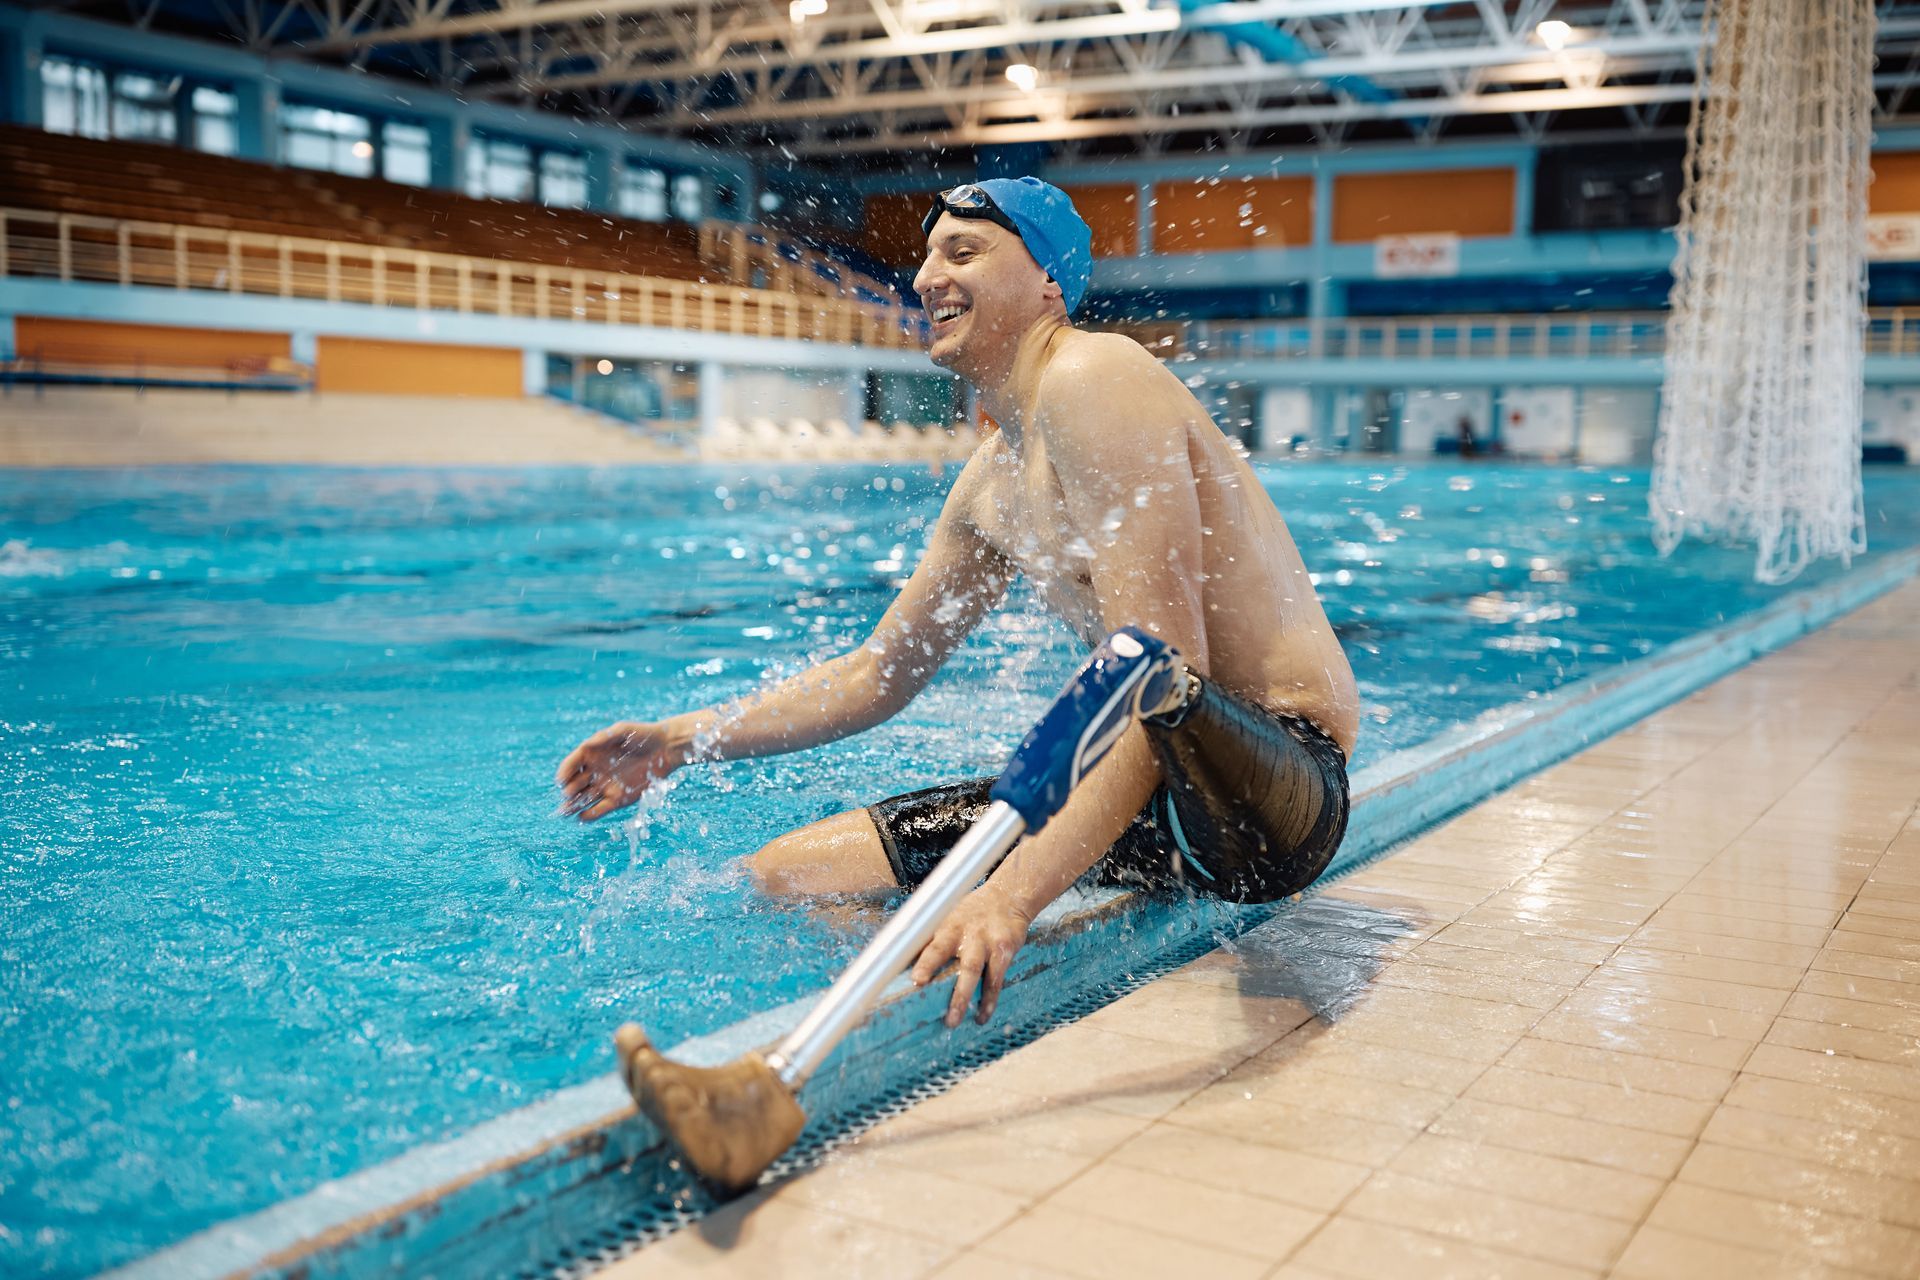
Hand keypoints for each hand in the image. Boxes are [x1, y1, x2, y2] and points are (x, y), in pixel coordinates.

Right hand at [555, 720, 683, 820]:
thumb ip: (606, 736)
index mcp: (591, 754)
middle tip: (566, 796)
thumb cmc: (643, 735)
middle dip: (568, 791)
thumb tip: (589, 744)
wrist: (666, 749)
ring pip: (584, 799)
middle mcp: (594, 771)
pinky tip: (582, 818)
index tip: (560, 780)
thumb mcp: (624, 730)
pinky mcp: (617, 799)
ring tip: (565, 813)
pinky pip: (600, 809)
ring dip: (573, 806)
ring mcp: (605, 786)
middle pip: (575, 784)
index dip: (564, 772)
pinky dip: (590, 815)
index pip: (572, 764)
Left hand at [910, 884, 1033, 1027]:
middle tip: (922, 990)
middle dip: (933, 971)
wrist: (1009, 897)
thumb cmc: (972, 912)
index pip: (931, 943)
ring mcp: (985, 942)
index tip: (914, 978)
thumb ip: (931, 938)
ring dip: (961, 998)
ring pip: (971, 971)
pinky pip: (995, 980)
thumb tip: (901, 960)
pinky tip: (981, 1016)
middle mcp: (965, 933)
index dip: (922, 961)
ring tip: (953, 1021)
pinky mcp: (1003, 951)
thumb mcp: (949, 916)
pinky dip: (989, 1000)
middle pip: (946, 952)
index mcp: (947, 926)